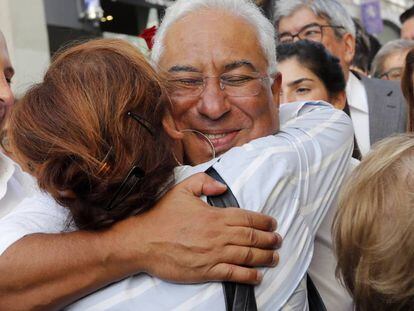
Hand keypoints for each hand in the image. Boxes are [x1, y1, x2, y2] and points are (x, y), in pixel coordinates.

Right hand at [110, 173, 280, 283]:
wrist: (143, 241)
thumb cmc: (162, 216)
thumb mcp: (182, 190)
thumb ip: (204, 182)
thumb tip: (222, 187)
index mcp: (214, 215)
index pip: (246, 218)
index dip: (263, 221)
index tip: (272, 223)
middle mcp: (218, 235)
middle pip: (251, 237)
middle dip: (269, 239)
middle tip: (278, 240)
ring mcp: (213, 254)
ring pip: (247, 256)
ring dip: (265, 257)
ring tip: (274, 257)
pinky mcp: (206, 271)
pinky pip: (233, 274)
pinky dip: (248, 275)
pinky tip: (257, 276)